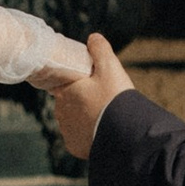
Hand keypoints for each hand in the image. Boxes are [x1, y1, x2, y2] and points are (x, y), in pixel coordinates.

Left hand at [42, 32, 137, 162]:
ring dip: (85, 119)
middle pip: (70, 103)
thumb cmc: (114, 99)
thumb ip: (100, 49)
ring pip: (74, 121)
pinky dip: (88, 136)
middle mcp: (61, 112)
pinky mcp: (74, 147)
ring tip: (105, 118)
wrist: (123, 134)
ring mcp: (67, 131)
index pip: (65, 84)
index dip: (78, 83)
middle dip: (83, 101)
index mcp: (65, 92)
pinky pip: (79, 139)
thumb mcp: (110, 68)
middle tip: (104, 101)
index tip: (91, 84)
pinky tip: (102, 132)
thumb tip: (93, 37)